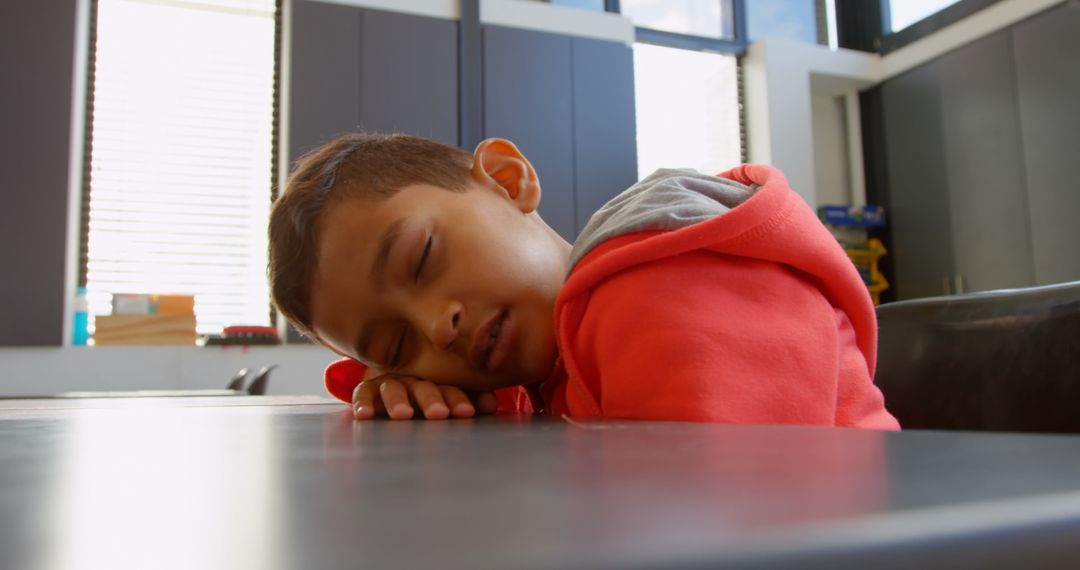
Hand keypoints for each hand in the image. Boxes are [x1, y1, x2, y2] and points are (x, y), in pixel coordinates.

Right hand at [352, 373, 497, 419]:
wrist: (399, 382)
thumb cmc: (435, 397)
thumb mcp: (453, 400)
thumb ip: (473, 401)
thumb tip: (490, 404)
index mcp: (440, 380)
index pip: (450, 388)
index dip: (459, 399)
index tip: (467, 412)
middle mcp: (415, 379)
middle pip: (423, 387)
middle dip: (431, 400)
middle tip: (438, 414)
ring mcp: (391, 383)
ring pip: (394, 388)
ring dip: (398, 400)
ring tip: (402, 414)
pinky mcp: (369, 390)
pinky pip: (364, 393)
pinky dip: (363, 403)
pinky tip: (365, 415)